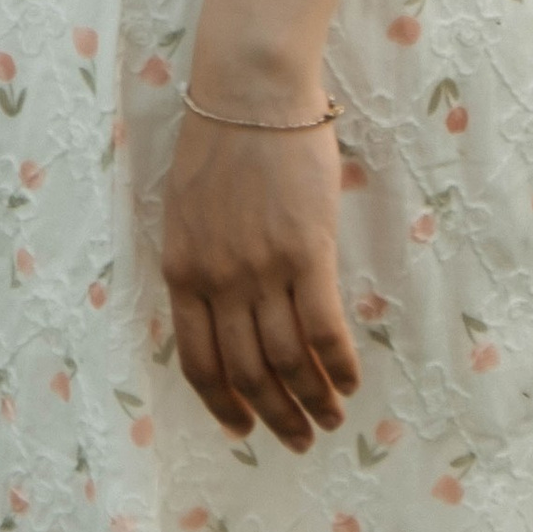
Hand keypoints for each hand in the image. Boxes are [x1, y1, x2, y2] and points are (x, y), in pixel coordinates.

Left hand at [159, 100, 358, 452]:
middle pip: (247, 372)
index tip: (244, 428)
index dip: (223, 405)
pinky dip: (339, 365)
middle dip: (274, 417)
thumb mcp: (186, 212)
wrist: (250, 91)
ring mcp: (262, 267)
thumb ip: (200, 265)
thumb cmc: (219, 143)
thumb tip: (224, 317)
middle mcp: (218, 279)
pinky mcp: (306, 251)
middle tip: (300, 439)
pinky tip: (350, 381)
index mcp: (182, 270)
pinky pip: (325, 329)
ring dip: (313, 400)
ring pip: (289, 360)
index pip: (198, 361)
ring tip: (331, 417)